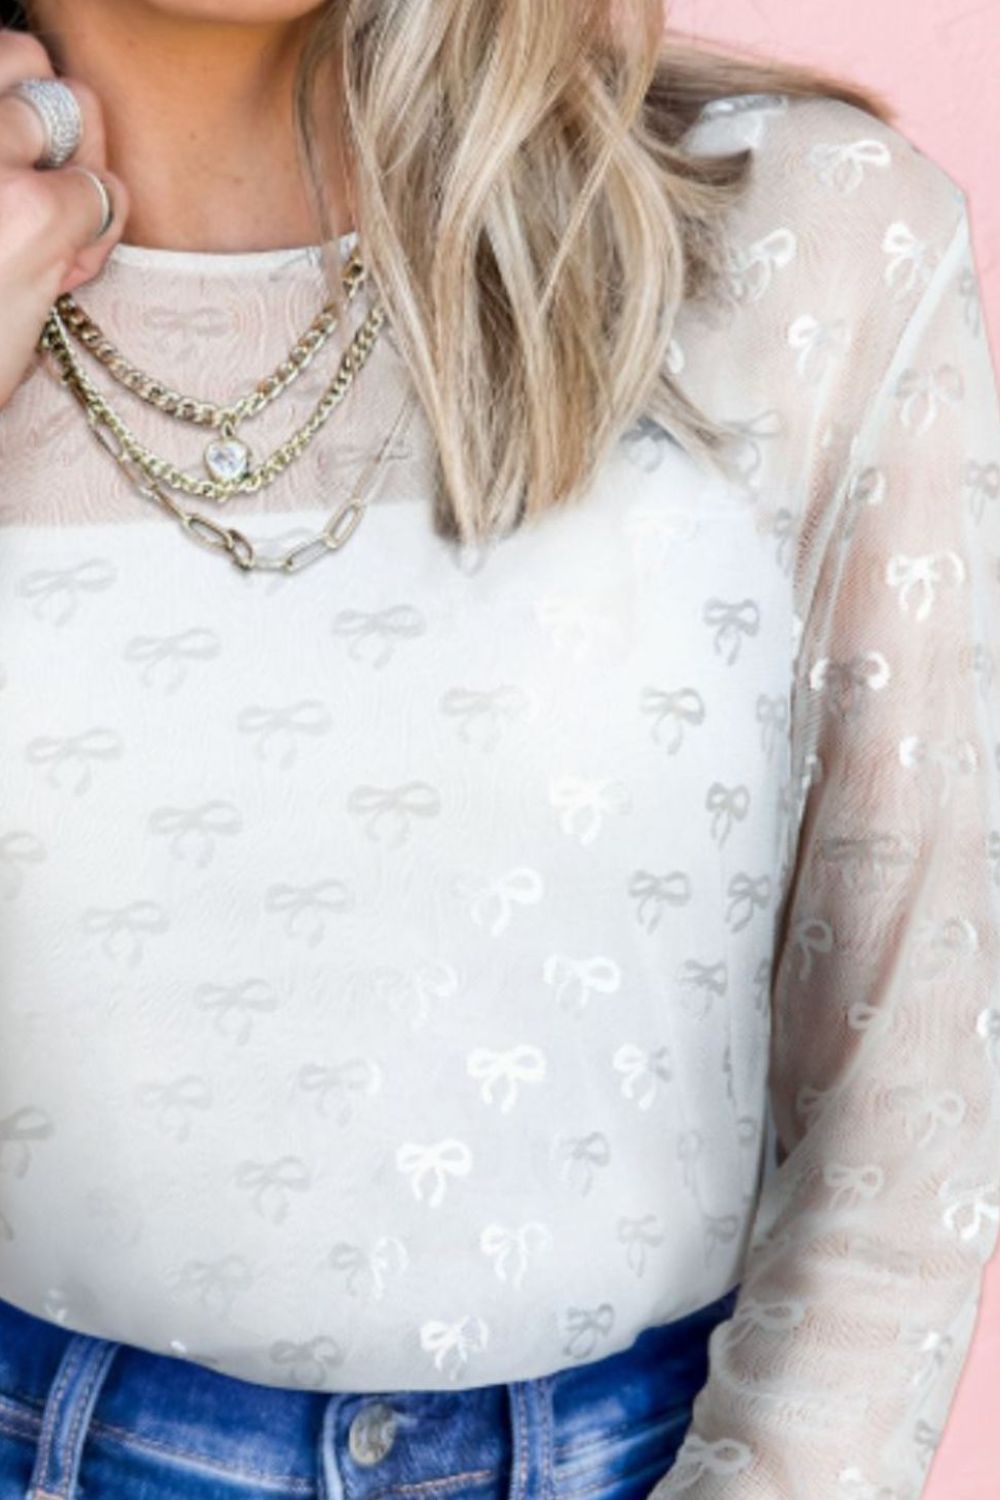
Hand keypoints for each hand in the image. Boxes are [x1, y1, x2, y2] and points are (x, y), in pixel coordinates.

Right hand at [0, 28, 128, 409]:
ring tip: (49, 246)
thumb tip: (63, 144)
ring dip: (82, 178)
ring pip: (80, 114)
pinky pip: (107, 192)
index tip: (28, 160)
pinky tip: (62, 277)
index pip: (4, 57)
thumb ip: (3, 162)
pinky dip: (100, 236)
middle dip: (63, 131)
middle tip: (47, 201)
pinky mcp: (34, 211)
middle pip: (43, 72)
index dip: (26, 104)